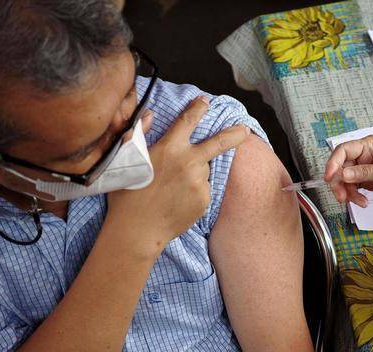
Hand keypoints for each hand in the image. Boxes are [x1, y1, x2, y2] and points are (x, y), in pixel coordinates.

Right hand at [106, 96, 249, 254]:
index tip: (206, 101)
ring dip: (194, 173)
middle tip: (246, 130)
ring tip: (172, 188)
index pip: (188, 121)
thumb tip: (151, 114)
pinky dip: (194, 191)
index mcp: (169, 148)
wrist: (137, 230)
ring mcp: (199, 182)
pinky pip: (203, 189)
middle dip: (234, 134)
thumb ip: (139, 133)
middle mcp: (189, 162)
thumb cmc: (127, 194)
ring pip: (203, 170)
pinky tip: (177, 200)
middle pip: (218, 143)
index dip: (198, 109)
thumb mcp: (126, 158)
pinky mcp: (204, 199)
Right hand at [324, 135, 372, 206]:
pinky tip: (363, 202)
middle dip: (339, 183)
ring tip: (358, 202)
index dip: (333, 163)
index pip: (343, 151)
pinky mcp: (368, 181)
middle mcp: (364, 156)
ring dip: (348, 193)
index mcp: (369, 145)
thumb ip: (365, 173)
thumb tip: (343, 174)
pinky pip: (353, 189)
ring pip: (345, 181)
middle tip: (342, 197)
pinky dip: (355, 197)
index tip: (330, 177)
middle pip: (341, 168)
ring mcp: (365, 169)